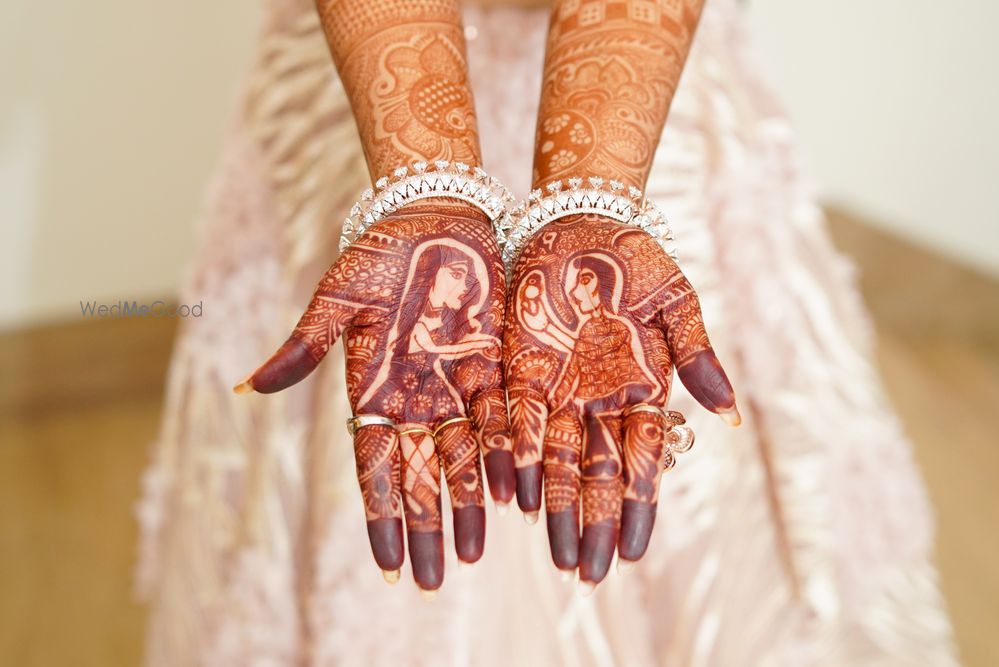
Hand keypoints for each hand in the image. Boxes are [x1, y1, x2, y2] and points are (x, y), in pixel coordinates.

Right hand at [235, 198, 514, 591]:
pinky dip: (508, 454)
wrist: (433, 213)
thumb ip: (305, 345)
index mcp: (374, 390)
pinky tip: (516, 493)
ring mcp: (456, 384)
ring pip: (465, 456)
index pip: (375, 468)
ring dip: (470, 503)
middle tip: (437, 577)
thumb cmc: (377, 252)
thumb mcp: (337, 298)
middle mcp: (416, 398)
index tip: (389, 567)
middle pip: (422, 474)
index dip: (381, 517)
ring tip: (476, 552)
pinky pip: (503, 417)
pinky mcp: (495, 363)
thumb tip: (245, 387)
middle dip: (428, 527)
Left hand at [503, 216, 738, 587]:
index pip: (641, 463)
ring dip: (558, 509)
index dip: (637, 508)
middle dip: (594, 525)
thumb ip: (699, 358)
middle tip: (589, 575)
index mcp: (641, 391)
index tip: (633, 552)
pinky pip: (520, 424)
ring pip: (559, 462)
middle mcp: (599, 401)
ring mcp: (559, 390)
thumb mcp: (677, 304)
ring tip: (557, 556)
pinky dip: (520, 460)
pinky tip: (518, 499)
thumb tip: (731, 416)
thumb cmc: (638, 260)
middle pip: (598, 475)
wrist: (582, 220)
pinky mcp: (521, 370)